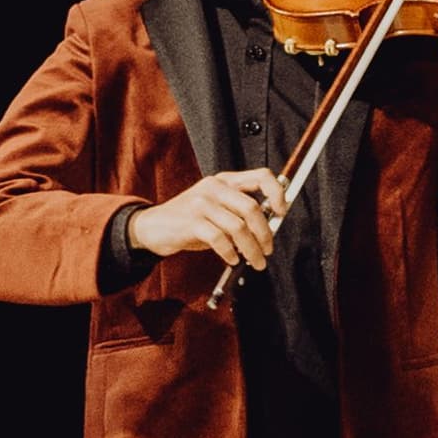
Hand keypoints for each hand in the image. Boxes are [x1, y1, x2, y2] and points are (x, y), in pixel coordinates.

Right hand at [128, 167, 290, 270]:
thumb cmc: (192, 220)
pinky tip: (232, 259)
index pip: (261, 176)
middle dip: (265, 234)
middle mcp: (214, 187)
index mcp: (225, 180)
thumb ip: (240, 211)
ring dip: (251, 249)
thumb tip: (271, 227)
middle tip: (267, 251)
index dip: (277, 193)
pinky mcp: (191, 221)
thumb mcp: (217, 208)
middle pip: (252, 208)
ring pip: (238, 227)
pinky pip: (220, 239)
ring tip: (255, 261)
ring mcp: (201, 203)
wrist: (154, 227)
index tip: (282, 212)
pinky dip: (230, 253)